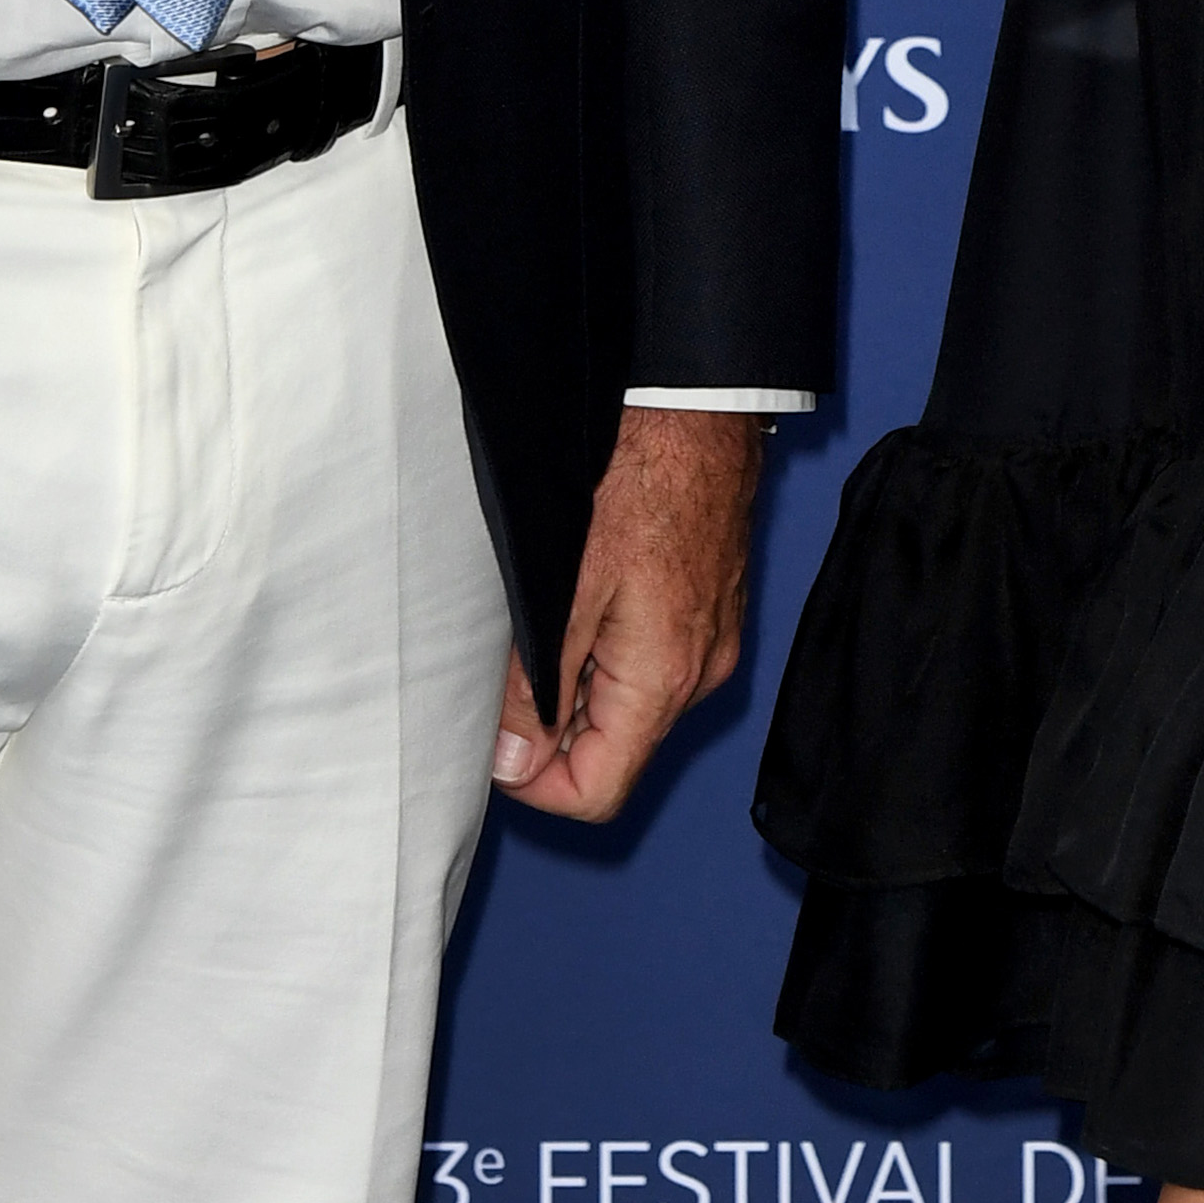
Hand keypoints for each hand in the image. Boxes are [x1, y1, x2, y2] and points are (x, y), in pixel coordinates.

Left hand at [490, 407, 763, 823]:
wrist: (698, 410)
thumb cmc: (640, 478)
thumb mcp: (566, 587)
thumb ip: (537, 685)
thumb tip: (512, 760)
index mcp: (664, 681)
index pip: (597, 792)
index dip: (534, 783)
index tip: (494, 744)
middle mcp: (698, 676)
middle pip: (614, 752)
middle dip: (551, 728)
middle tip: (508, 664)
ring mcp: (710, 644)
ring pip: (630, 707)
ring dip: (577, 685)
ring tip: (546, 618)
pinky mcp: (709, 612)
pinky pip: (652, 664)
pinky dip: (607, 653)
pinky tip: (583, 598)